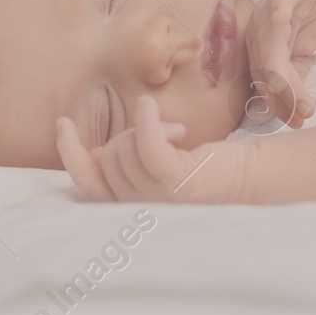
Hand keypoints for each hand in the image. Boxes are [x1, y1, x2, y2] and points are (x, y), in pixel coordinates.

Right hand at [57, 94, 248, 202]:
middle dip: (130, 132)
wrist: (251, 178)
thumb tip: (92, 151)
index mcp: (132, 208)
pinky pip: (146, 144)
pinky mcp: (178, 181)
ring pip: (125, 148)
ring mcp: (158, 199)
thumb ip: (125, 163)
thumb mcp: (158, 166)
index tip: (63, 123)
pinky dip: (145, 120)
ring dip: (149, 126)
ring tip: (180, 132)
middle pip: (108, 157)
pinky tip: (150, 105)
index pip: (87, 184)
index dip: (70, 154)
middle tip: (167, 131)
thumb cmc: (204, 167)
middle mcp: (141, 210)